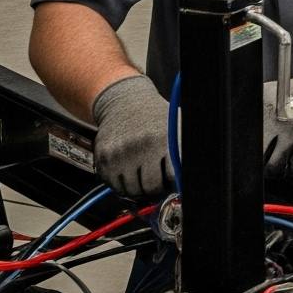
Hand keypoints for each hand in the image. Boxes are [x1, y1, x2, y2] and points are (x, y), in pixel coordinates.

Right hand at [92, 74, 172, 199]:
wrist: (125, 102)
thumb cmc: (154, 117)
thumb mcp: (176, 125)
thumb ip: (182, 149)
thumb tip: (189, 176)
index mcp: (163, 139)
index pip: (172, 177)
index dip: (173, 182)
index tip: (172, 180)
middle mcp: (140, 147)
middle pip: (151, 187)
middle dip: (156, 187)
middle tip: (157, 179)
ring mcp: (120, 154)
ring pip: (132, 191)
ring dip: (138, 187)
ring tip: (142, 173)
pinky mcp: (103, 159)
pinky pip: (114, 186)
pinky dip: (122, 184)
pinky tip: (128, 170)